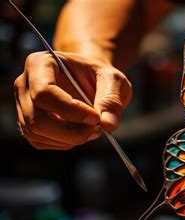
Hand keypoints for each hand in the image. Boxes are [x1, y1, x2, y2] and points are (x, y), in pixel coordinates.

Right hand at [13, 51, 131, 149]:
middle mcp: (25, 84)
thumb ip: (111, 99)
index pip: (44, 92)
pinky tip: (81, 133)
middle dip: (71, 132)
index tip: (96, 117)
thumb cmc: (100, 76)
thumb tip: (108, 125)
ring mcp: (23, 105)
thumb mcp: (113, 80)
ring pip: (38, 133)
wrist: (92, 81)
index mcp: (40, 63)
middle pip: (37, 119)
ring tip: (93, 129)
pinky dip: (64, 143)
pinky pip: (41, 142)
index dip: (71, 110)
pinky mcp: (28, 124)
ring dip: (70, 139)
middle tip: (97, 129)